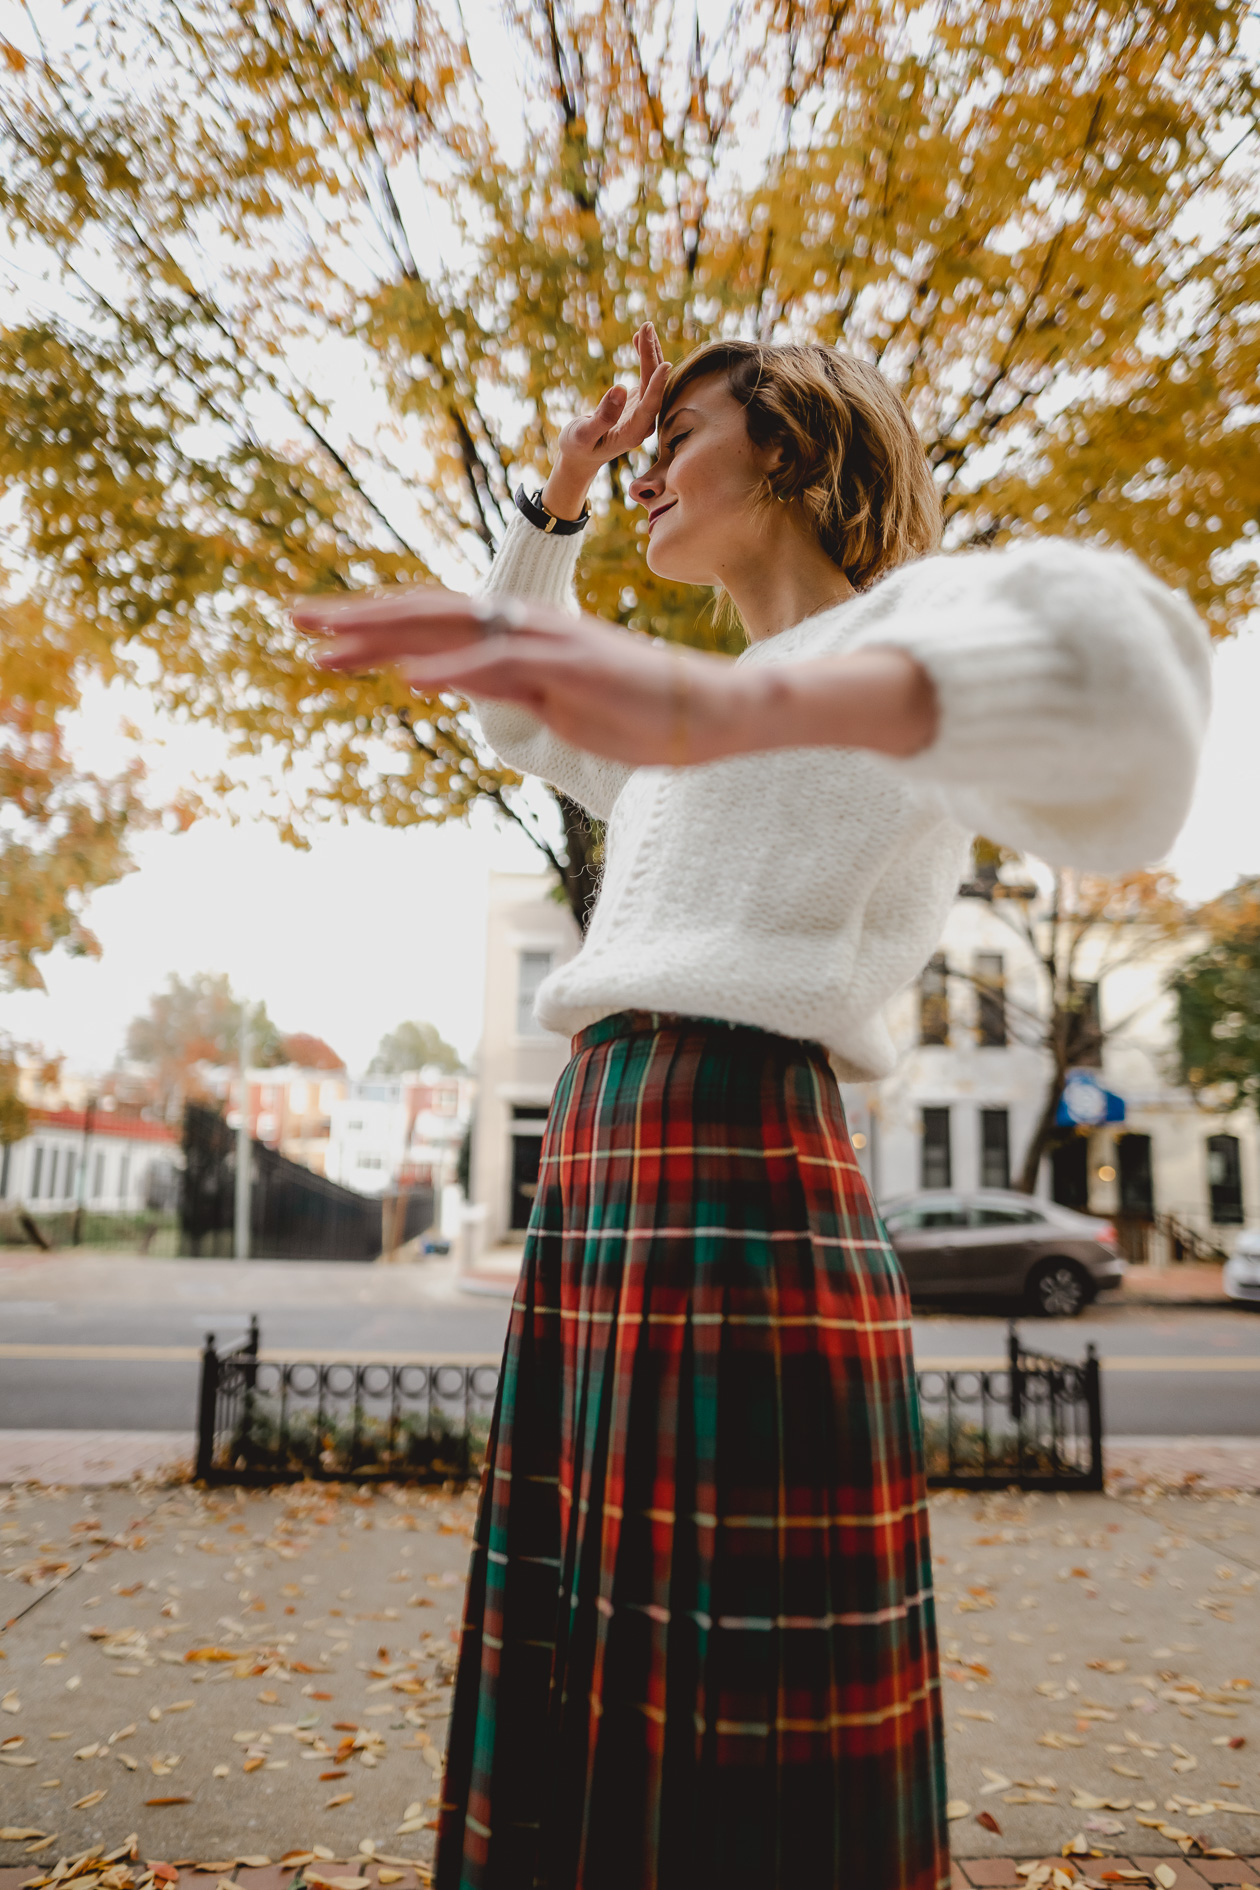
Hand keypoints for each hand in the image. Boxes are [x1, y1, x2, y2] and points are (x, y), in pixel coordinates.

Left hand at [296, 586, 754, 766]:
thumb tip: (450, 683)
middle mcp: (523, 625)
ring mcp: (545, 643)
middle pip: (425, 614)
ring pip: (450, 630)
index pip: (432, 620)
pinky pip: (500, 666)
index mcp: (517, 633)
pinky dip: (453, 672)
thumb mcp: (553, 701)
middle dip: (356, 619)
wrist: (711, 711)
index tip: (319, 633)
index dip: (373, 623)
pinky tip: (407, 681)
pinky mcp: (569, 669)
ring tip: (326, 646)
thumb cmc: (638, 712)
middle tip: (293, 620)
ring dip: (384, 638)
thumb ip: (502, 686)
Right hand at [542, 324, 669, 519]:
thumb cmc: (579, 447)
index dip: (657, 386)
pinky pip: (646, 376)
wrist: (582, 455)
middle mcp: (645, 422)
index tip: (665, 364)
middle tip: (646, 327)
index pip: (650, 407)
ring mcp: (644, 411)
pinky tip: (639, 338)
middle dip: (651, 356)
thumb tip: (620, 389)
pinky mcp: (639, 402)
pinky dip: (644, 357)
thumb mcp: (582, 435)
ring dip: (650, 352)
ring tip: (645, 326)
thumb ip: (602, 417)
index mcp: (633, 433)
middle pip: (653, 386)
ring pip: (652, 378)